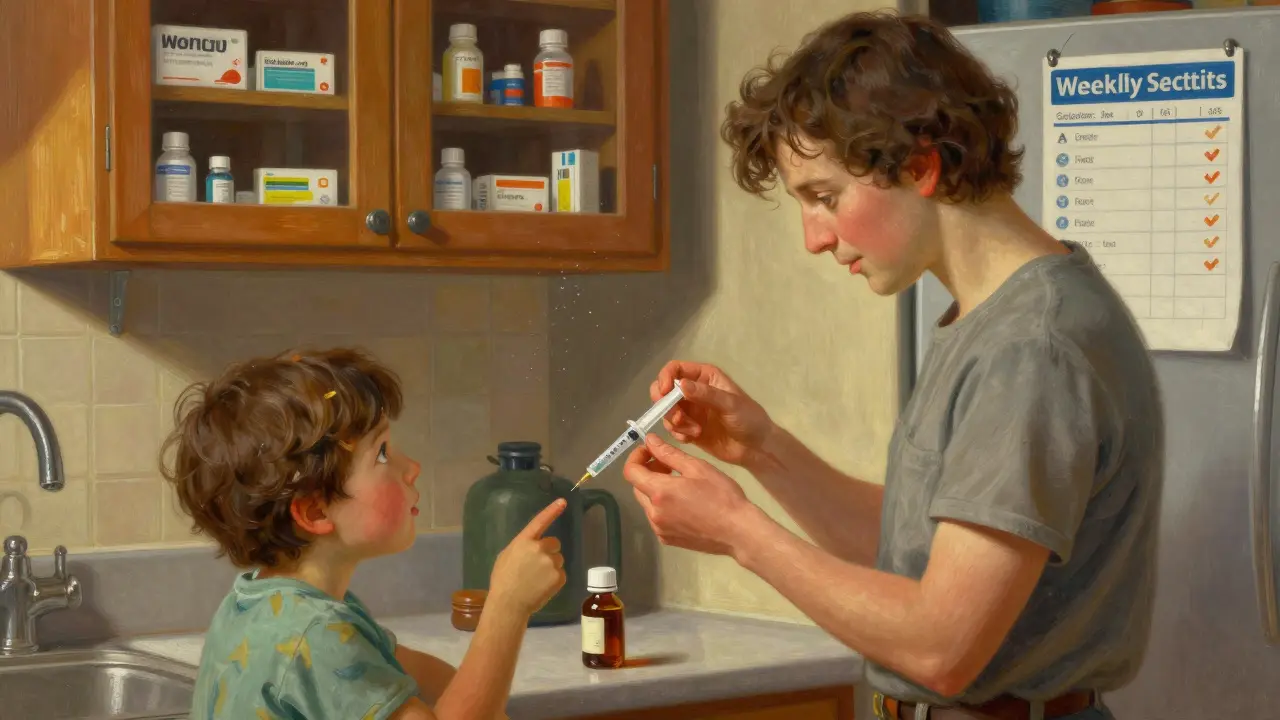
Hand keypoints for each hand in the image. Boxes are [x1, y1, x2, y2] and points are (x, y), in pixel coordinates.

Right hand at [488, 499, 567, 615]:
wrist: (509, 604)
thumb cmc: (503, 581)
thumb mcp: (506, 557)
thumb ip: (521, 547)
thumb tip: (531, 546)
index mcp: (524, 541)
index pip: (540, 521)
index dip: (552, 510)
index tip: (563, 501)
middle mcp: (539, 548)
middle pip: (554, 544)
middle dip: (549, 552)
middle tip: (536, 567)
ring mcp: (551, 562)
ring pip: (558, 560)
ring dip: (551, 567)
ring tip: (536, 580)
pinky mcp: (559, 577)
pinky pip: (561, 574)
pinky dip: (554, 580)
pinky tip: (542, 587)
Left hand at [622, 434, 754, 556]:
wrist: (738, 532)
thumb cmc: (721, 495)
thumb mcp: (697, 468)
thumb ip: (669, 453)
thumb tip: (649, 440)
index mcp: (659, 492)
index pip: (631, 472)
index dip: (636, 456)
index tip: (650, 450)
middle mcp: (653, 513)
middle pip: (637, 487)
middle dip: (648, 472)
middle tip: (670, 466)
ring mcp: (659, 529)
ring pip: (647, 504)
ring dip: (656, 490)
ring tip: (680, 484)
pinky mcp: (668, 540)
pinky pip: (657, 518)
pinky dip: (663, 507)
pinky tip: (684, 504)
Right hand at [652, 361, 771, 466]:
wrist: (757, 448)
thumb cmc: (749, 419)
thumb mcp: (730, 404)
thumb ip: (706, 394)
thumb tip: (680, 385)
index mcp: (705, 377)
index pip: (675, 369)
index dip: (665, 378)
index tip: (664, 393)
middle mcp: (694, 391)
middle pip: (663, 390)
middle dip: (665, 404)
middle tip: (678, 418)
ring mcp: (690, 411)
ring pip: (666, 411)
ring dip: (675, 422)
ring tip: (694, 431)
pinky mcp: (688, 429)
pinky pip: (672, 428)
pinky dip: (677, 433)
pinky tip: (692, 438)